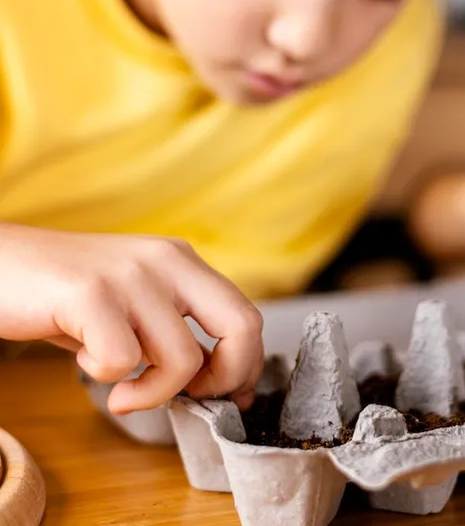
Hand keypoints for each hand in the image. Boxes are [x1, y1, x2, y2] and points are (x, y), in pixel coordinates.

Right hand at [0, 223, 263, 412]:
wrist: (1, 265)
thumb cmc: (68, 295)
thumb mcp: (134, 306)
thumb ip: (174, 333)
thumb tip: (216, 381)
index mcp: (181, 261)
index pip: (245, 315)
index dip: (245, 366)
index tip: (227, 395)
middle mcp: (166, 260)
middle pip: (242, 326)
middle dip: (227, 378)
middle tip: (192, 398)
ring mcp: (132, 274)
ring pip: (182, 360)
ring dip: (152, 393)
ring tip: (120, 386)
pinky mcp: (92, 292)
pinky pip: (123, 362)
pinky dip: (105, 376)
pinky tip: (84, 358)